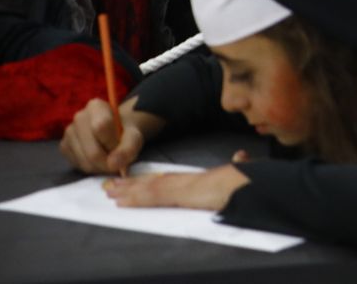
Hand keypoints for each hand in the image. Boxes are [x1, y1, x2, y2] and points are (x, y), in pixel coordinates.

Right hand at [60, 97, 147, 175]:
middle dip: (108, 162)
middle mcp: (79, 117)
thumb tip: (113, 164)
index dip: (113, 144)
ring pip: (85, 161)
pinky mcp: (64, 147)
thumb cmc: (125, 131)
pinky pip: (77, 164)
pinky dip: (91, 167)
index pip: (101, 127)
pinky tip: (98, 160)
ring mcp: (68, 132)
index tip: (120, 146)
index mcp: (96, 106)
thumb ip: (128, 148)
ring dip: (100, 167)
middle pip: (92, 150)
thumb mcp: (134, 137)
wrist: (115, 133)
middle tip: (117, 161)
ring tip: (109, 159)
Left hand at [103, 161, 249, 211]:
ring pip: (149, 188)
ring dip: (127, 190)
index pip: (168, 180)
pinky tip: (121, 201)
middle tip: (108, 185)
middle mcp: (187, 181)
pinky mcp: (180, 195)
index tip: (132, 182)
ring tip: (108, 191)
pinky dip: (136, 198)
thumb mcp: (242, 172)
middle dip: (130, 184)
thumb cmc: (248, 180)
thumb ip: (239, 164)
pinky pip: (154, 197)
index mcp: (198, 180)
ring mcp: (183, 187)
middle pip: (154, 182)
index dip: (149, 181)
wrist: (248, 182)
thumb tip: (240, 155)